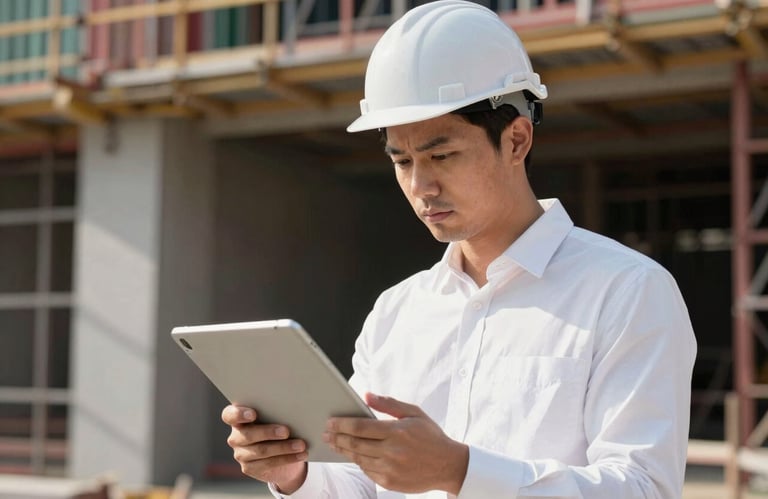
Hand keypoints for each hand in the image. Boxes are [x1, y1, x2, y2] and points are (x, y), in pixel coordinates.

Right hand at [221, 405, 307, 492]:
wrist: (282, 451)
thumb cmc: (278, 424)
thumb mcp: (277, 416)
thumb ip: (277, 411)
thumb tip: (294, 411)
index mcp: (238, 417)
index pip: (229, 415)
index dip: (238, 414)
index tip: (253, 414)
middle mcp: (236, 436)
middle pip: (248, 434)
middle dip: (268, 432)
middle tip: (286, 431)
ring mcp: (241, 453)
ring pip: (261, 451)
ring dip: (283, 447)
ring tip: (300, 445)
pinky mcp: (249, 468)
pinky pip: (268, 463)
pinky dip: (287, 458)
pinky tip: (300, 455)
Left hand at [323, 393, 468, 493]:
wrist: (448, 465)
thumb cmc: (430, 436)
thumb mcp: (414, 413)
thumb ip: (389, 404)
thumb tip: (367, 395)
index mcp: (397, 431)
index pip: (361, 427)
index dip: (342, 424)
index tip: (330, 422)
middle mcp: (392, 451)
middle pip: (355, 444)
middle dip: (337, 438)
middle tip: (326, 433)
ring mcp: (390, 469)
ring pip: (359, 459)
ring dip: (344, 450)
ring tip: (334, 443)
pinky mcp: (390, 482)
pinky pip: (367, 471)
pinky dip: (358, 462)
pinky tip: (353, 455)